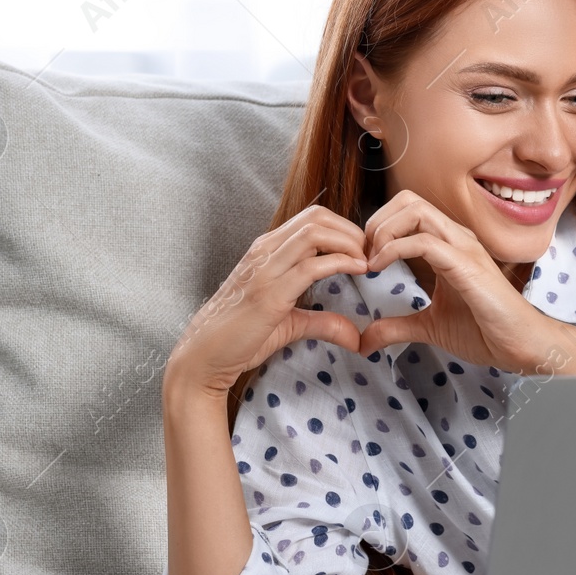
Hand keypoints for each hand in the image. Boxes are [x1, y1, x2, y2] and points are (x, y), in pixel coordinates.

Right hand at [168, 204, 368, 394]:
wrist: (203, 357)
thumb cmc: (239, 338)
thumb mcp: (288, 324)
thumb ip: (322, 322)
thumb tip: (354, 335)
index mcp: (267, 251)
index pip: (311, 219)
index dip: (345, 229)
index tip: (364, 252)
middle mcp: (264, 251)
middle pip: (316, 217)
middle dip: (352, 230)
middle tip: (371, 255)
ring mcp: (265, 269)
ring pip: (314, 232)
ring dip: (349, 242)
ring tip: (367, 261)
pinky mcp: (269, 293)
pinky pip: (311, 265)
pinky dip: (341, 263)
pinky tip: (358, 270)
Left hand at [357, 190, 575, 374]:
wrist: (522, 346)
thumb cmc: (487, 330)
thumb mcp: (430, 327)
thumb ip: (397, 327)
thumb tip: (365, 339)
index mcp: (449, 245)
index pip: (408, 210)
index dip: (379, 226)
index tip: (364, 258)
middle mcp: (457, 238)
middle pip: (409, 200)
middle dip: (377, 222)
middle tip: (363, 255)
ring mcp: (464, 249)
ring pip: (416, 211)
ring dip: (383, 231)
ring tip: (371, 260)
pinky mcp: (467, 267)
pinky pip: (424, 242)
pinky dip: (394, 249)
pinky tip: (380, 268)